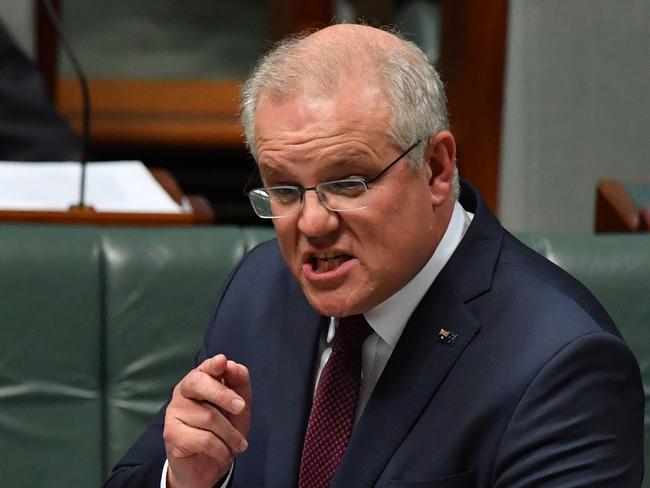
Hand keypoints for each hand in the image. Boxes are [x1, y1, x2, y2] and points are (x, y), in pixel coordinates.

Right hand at [163, 354, 251, 487]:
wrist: (208, 466)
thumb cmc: (225, 430)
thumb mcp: (240, 406)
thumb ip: (239, 384)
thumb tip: (232, 365)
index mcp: (200, 380)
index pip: (205, 367)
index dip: (213, 365)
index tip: (222, 362)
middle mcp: (183, 392)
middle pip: (198, 383)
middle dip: (223, 394)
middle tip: (242, 408)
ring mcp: (174, 412)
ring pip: (208, 416)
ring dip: (230, 434)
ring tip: (238, 444)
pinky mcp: (171, 434)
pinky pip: (203, 439)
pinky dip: (221, 449)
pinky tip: (225, 453)